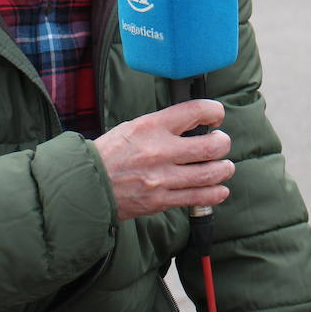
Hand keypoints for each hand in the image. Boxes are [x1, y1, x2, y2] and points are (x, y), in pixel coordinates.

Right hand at [94, 100, 233, 220]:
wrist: (86, 185)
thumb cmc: (109, 154)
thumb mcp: (134, 127)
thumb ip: (164, 125)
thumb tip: (194, 124)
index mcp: (151, 126)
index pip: (196, 111)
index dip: (214, 112)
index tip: (216, 117)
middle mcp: (159, 151)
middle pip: (211, 146)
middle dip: (223, 143)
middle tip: (221, 143)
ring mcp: (161, 178)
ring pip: (210, 174)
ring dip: (224, 169)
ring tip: (224, 167)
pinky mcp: (160, 200)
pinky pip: (198, 198)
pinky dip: (215, 194)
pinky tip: (219, 189)